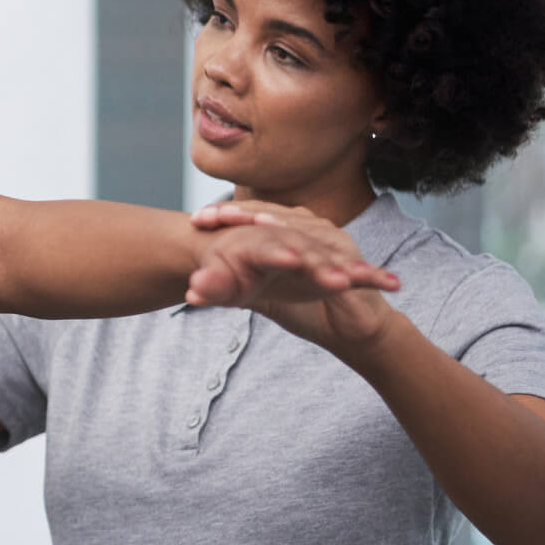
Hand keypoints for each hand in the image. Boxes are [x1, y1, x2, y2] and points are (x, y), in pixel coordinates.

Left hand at [188, 200, 399, 350]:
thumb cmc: (304, 309)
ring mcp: (331, 241)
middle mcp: (308, 228)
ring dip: (277, 224)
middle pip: (271, 214)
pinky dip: (316, 254)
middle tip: (213, 215)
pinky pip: (332, 254)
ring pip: (300, 227)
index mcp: (286, 232)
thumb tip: (193, 292)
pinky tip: (296, 254)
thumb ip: (231, 290)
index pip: (250, 216)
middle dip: (242, 214)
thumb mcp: (261, 299)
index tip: (195, 221)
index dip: (224, 216)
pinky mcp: (352, 262)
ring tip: (252, 222)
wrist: (348, 330)